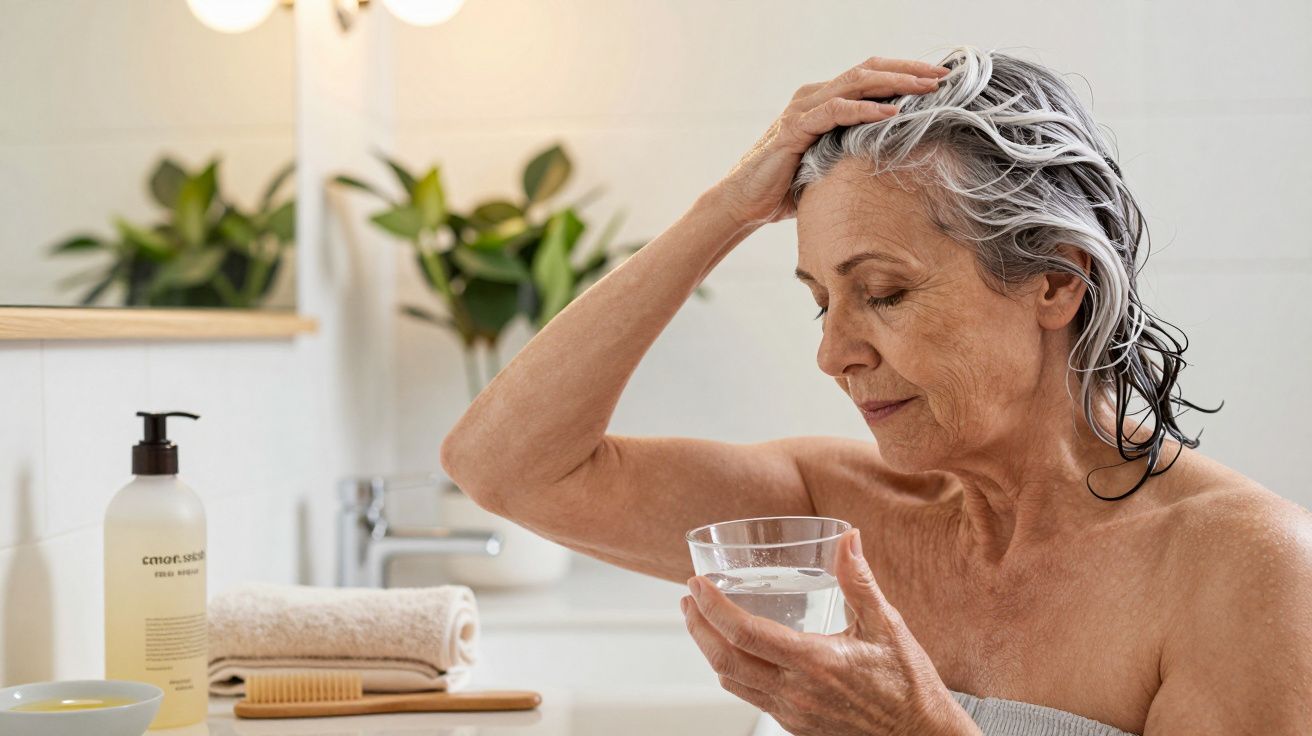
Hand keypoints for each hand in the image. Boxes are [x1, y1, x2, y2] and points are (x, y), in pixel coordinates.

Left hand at [681, 529, 979, 734]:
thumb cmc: (909, 683)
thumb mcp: (887, 624)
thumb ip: (860, 580)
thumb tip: (847, 537)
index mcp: (816, 663)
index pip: (746, 634)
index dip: (714, 607)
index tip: (697, 584)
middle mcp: (796, 692)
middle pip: (725, 661)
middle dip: (698, 627)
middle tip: (688, 599)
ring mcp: (792, 713)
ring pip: (732, 682)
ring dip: (709, 650)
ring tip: (700, 620)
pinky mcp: (795, 725)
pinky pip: (750, 697)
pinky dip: (732, 670)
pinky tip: (735, 650)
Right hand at [712, 56, 950, 228]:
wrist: (746, 202)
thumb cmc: (787, 187)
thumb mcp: (831, 165)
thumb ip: (855, 153)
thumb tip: (895, 163)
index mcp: (823, 101)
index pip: (870, 76)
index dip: (905, 73)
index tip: (939, 79)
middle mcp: (813, 97)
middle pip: (868, 70)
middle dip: (908, 71)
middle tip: (942, 76)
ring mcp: (803, 109)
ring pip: (855, 83)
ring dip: (894, 83)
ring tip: (926, 88)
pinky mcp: (794, 128)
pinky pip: (835, 111)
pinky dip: (865, 110)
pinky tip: (890, 114)